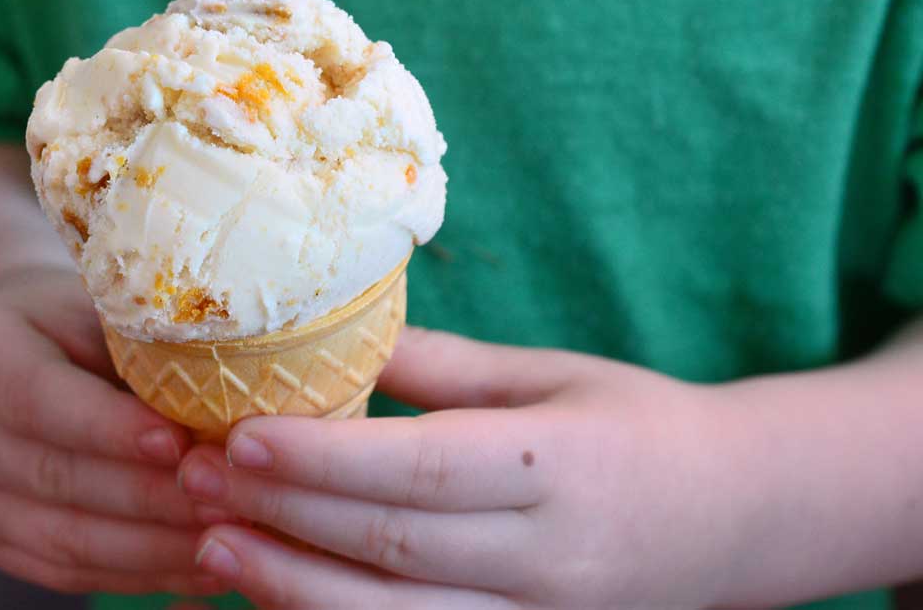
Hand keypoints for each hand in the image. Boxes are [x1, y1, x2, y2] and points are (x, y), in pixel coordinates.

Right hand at [0, 268, 228, 596]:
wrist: (18, 349)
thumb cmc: (77, 321)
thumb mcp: (100, 308)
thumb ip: (141, 348)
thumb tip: (222, 401)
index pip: (38, 397)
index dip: (109, 426)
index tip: (177, 441)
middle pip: (54, 475)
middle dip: (148, 495)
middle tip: (223, 497)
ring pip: (64, 537)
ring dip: (153, 546)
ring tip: (224, 536)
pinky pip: (70, 571)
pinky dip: (142, 573)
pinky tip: (202, 564)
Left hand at [177, 328, 743, 608]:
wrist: (732, 517)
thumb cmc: (637, 425)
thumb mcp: (555, 376)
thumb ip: (445, 368)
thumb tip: (336, 338)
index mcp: (564, 470)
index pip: (426, 472)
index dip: (326, 459)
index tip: (240, 435)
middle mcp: (552, 562)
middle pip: (396, 549)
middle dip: (286, 517)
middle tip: (192, 481)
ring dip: (295, 587)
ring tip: (211, 545)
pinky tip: (276, 590)